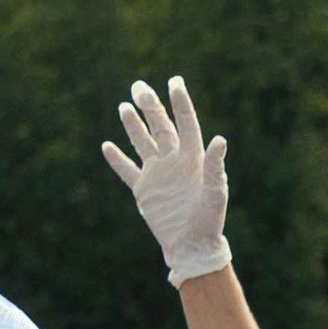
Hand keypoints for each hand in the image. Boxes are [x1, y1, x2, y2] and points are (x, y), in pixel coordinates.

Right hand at [105, 76, 232, 284]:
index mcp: (193, 158)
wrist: (192, 246)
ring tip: (124, 106)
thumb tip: (220, 139)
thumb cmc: (209, 221)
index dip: (180, 103)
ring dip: (133, 125)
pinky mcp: (144, 190)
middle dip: (150, 106)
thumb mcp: (216, 193)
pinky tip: (107, 145)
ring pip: (142, 142)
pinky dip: (117, 159)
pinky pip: (127, 170)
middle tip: (138, 86)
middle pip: (160, 127)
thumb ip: (215, 166)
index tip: (174, 82)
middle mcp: (174, 161)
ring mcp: (157, 174)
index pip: (186, 124)